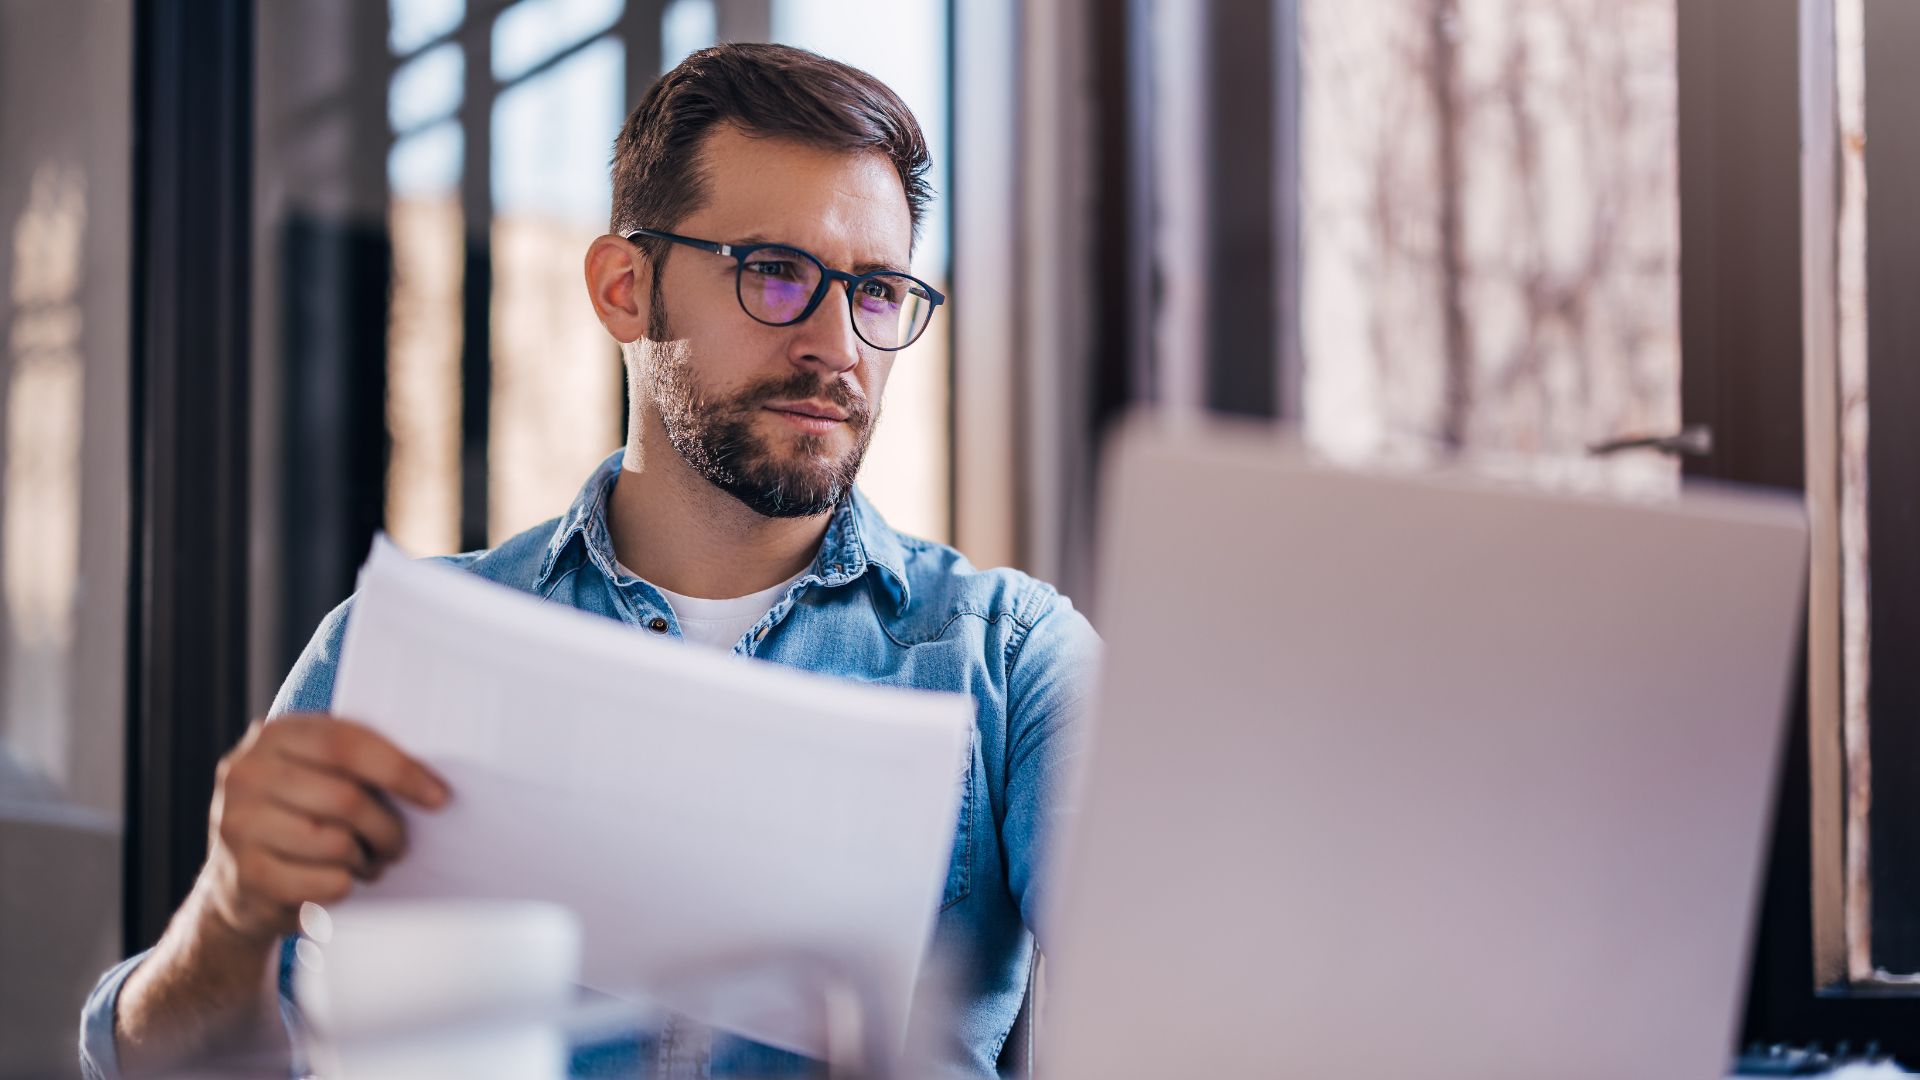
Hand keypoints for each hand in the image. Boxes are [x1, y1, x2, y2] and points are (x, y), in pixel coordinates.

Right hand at [193, 713, 449, 944]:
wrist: (239, 880)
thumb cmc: (301, 816)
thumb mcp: (318, 774)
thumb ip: (357, 764)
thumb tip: (429, 783)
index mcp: (274, 735)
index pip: (346, 744)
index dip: (400, 771)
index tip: (439, 797)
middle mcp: (246, 773)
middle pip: (346, 799)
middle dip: (387, 827)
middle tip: (399, 845)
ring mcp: (237, 824)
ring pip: (336, 844)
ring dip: (366, 860)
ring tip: (368, 862)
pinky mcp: (245, 874)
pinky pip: (324, 882)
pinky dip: (345, 886)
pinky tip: (341, 881)